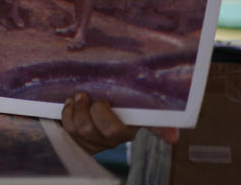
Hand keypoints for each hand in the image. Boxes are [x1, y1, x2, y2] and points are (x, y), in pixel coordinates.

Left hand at [61, 92, 178, 153]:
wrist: (77, 106)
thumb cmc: (102, 102)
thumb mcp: (120, 98)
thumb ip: (140, 104)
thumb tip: (173, 132)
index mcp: (133, 124)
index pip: (153, 127)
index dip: (163, 131)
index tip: (173, 137)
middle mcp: (117, 138)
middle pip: (111, 130)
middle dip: (98, 111)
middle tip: (92, 97)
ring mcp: (97, 142)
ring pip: (86, 130)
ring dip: (79, 110)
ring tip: (79, 97)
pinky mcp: (79, 142)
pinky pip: (70, 131)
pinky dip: (67, 114)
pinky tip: (70, 105)